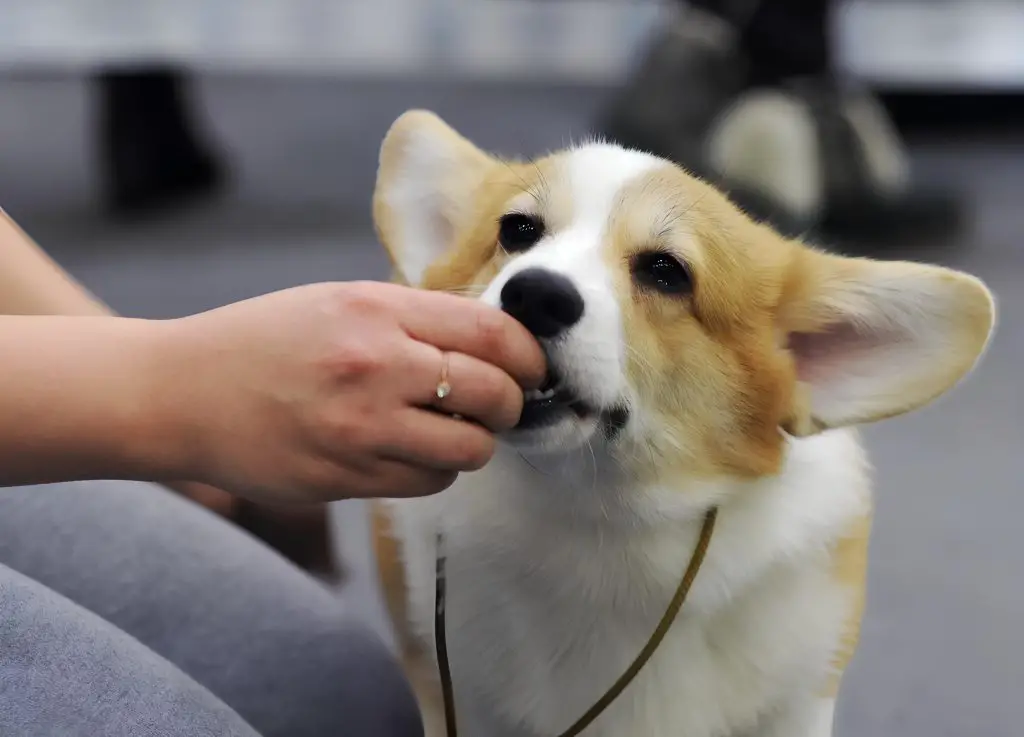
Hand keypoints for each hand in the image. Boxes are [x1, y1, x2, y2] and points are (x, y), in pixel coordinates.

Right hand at [158, 281, 544, 502]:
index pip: (492, 333)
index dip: (529, 356)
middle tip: (501, 405)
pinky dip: (435, 469)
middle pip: (494, 395)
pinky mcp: (346, 478)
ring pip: (469, 450)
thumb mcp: (339, 301)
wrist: (182, 392)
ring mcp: (361, 428)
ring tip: (452, 429)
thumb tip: (494, 343)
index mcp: (377, 310)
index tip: (533, 368)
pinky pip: (428, 482)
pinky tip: (410, 451)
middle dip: (511, 404)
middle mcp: (376, 366)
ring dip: (474, 443)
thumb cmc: (265, 340)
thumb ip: (415, 316)